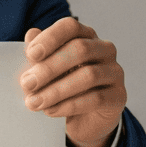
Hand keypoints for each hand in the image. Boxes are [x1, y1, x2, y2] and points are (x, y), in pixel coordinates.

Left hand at [20, 17, 126, 146]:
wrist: (85, 119)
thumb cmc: (64, 87)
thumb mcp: (47, 70)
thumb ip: (39, 54)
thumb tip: (30, 35)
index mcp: (85, 36)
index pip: (70, 27)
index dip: (50, 38)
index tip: (31, 54)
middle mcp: (104, 50)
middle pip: (80, 49)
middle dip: (49, 67)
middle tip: (27, 83)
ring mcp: (114, 72)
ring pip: (88, 75)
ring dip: (56, 90)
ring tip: (34, 102)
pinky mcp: (118, 96)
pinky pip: (95, 98)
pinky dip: (69, 105)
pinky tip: (51, 111)